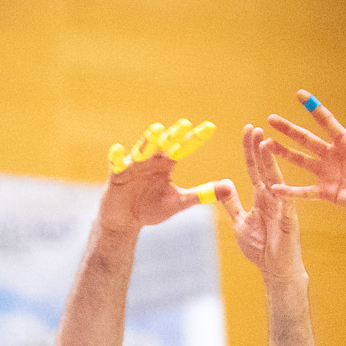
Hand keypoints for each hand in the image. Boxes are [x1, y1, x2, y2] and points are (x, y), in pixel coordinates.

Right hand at [99, 119, 228, 235]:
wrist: (125, 220)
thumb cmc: (151, 208)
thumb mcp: (179, 202)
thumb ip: (202, 194)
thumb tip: (230, 189)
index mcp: (166, 163)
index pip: (184, 147)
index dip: (196, 138)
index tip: (211, 127)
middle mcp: (151, 159)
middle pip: (163, 144)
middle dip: (173, 135)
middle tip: (184, 125)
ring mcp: (133, 165)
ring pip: (142, 150)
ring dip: (149, 141)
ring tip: (157, 130)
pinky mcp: (116, 174)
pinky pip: (115, 164)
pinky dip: (115, 156)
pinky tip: (118, 149)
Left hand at [218, 125, 303, 280]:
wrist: (275, 269)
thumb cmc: (261, 247)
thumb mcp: (239, 222)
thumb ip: (231, 203)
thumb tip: (224, 183)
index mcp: (262, 196)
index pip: (255, 168)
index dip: (250, 150)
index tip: (247, 130)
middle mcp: (274, 196)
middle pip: (265, 168)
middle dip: (259, 148)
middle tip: (255, 128)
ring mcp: (283, 206)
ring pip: (276, 180)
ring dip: (270, 163)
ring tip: (265, 144)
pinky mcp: (289, 220)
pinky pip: (285, 203)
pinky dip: (280, 191)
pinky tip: (273, 180)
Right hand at [264, 92, 345, 227]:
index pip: (326, 122)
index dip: (313, 108)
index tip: (299, 95)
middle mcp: (333, 156)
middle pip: (306, 139)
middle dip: (288, 129)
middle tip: (271, 119)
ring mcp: (328, 175)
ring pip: (300, 161)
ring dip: (283, 153)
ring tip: (266, 145)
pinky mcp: (327, 193)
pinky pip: (304, 192)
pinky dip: (289, 191)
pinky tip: (273, 186)